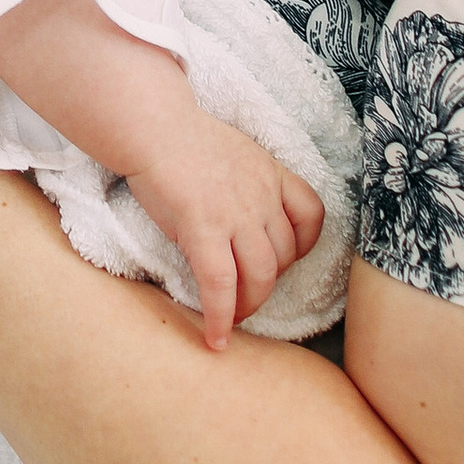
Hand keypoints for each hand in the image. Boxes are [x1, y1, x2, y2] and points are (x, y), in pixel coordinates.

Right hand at [122, 128, 326, 350]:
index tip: (284, 258)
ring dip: (249, 305)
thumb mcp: (235, 151)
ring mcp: (235, 214)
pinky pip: (221, 284)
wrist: (153, 126)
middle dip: (268, 282)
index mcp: (271, 173)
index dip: (302, 246)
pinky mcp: (203, 229)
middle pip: (283, 255)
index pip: (311, 216)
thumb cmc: (183, 137)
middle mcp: (261, 197)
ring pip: (261, 276)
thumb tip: (241, 210)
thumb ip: (247, 181)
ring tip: (234, 319)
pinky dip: (221, 316)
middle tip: (248, 295)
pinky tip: (216, 338)